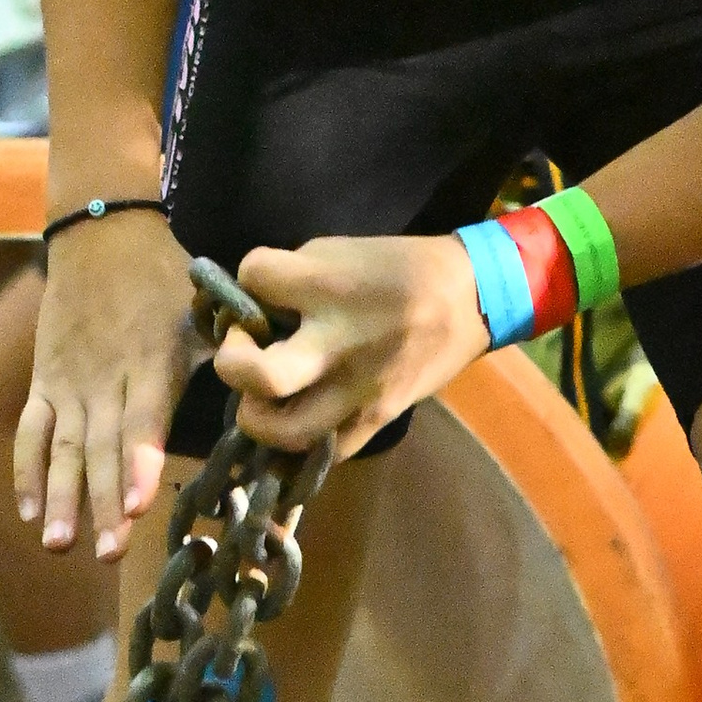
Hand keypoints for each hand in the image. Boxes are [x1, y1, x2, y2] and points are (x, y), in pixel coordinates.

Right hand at [14, 211, 199, 560]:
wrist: (99, 232)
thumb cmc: (163, 277)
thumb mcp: (202, 310)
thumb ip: (230, 353)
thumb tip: (274, 395)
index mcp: (150, 362)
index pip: (142, 421)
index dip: (139, 463)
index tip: (139, 507)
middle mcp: (105, 378)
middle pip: (101, 448)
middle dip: (104, 502)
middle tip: (109, 553)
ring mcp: (70, 382)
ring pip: (62, 448)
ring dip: (62, 499)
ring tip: (61, 545)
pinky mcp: (45, 381)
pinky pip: (33, 432)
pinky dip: (27, 472)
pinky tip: (31, 514)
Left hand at [212, 234, 488, 459]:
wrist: (470, 299)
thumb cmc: (399, 267)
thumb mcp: (340, 249)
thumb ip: (289, 275)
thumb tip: (247, 305)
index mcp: (330, 287)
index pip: (254, 279)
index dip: (247, 279)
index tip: (263, 286)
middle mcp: (340, 343)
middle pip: (259, 377)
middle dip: (232, 365)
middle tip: (242, 353)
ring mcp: (358, 391)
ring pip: (282, 432)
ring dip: (257, 415)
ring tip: (263, 396)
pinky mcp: (375, 420)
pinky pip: (321, 453)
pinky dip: (298, 441)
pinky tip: (298, 415)